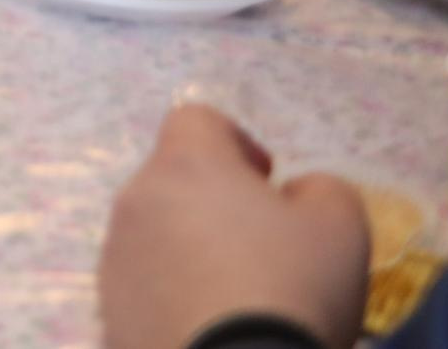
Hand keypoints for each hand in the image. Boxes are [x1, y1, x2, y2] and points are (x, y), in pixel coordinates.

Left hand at [99, 105, 367, 348]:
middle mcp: (135, 203)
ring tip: (238, 300)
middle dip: (214, 203)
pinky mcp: (107, 315)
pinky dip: (173, 300)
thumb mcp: (340, 227)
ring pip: (155, 237)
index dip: (236, 141)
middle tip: (263, 249)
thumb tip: (293, 196)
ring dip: (190, 252)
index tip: (267, 183)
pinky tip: (210, 331)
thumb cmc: (291, 290)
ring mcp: (114, 262)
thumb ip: (320, 190)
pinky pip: (144, 291)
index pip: (195, 119)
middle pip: (173, 182)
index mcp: (185, 166)